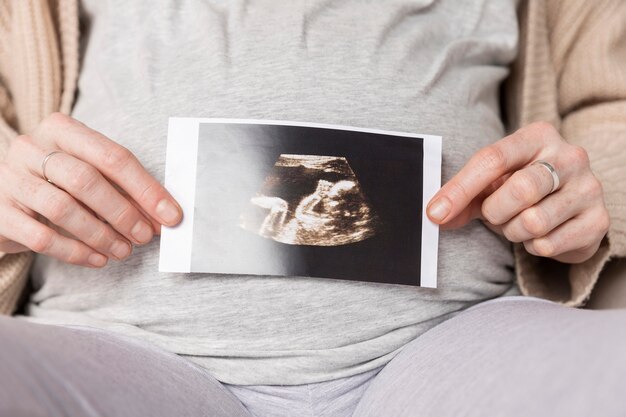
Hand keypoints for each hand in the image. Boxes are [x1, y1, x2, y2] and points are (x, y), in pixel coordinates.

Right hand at [0, 112, 181, 266]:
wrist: (0, 195)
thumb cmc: (56, 182)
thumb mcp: (87, 173)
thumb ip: (122, 190)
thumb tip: (162, 216)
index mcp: (61, 130)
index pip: (113, 157)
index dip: (146, 188)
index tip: (171, 215)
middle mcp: (32, 147)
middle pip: (86, 180)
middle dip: (123, 212)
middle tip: (144, 236)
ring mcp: (10, 178)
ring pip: (62, 209)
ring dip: (101, 234)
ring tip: (123, 250)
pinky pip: (41, 237)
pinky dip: (75, 252)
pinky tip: (97, 259)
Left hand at [426, 122, 609, 263]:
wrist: (569, 208)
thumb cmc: (522, 188)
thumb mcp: (490, 184)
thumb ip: (462, 197)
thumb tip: (435, 215)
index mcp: (538, 136)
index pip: (492, 159)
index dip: (459, 189)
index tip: (435, 213)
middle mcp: (570, 156)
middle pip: (518, 190)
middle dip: (495, 212)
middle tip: (495, 215)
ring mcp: (589, 188)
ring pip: (534, 221)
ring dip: (514, 231)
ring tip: (519, 223)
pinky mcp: (598, 221)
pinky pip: (549, 244)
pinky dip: (533, 246)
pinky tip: (539, 235)